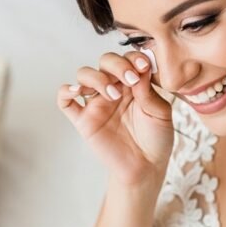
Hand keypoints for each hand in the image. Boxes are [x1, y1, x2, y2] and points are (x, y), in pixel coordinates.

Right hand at [57, 50, 173, 185]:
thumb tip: (139, 69)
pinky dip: (65, 91)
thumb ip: (149, 91)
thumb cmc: (156, 140)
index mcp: (133, 84)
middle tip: (130, 80)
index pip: (127, 59)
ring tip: (113, 95)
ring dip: (96, 78)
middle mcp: (113, 89)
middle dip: (117, 65)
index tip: (142, 67)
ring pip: (84, 75)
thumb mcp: (160, 113)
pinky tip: (77, 91)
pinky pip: (65, 101)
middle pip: (105, 61)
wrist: (145, 168)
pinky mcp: (83, 120)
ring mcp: (97, 103)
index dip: (133, 58)